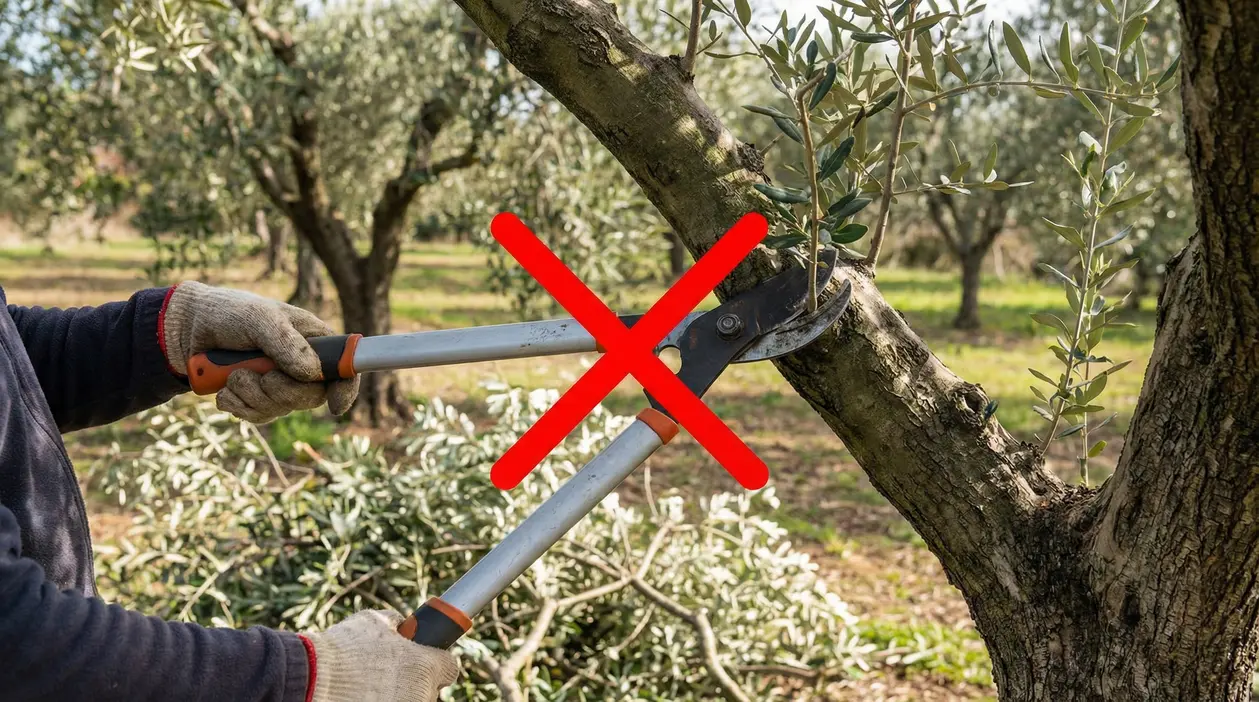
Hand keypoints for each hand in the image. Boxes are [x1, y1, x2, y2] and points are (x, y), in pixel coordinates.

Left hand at [161, 281, 359, 422]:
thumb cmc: (230, 313)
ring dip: (251, 395)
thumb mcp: (258, 319)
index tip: (335, 405)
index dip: (346, 388)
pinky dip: (238, 405)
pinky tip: (226, 388)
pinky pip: (257, 416)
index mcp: (314, 341)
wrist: (189, 329)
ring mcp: (280, 384)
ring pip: (280, 409)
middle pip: (311, 397)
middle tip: (260, 377)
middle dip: (281, 392)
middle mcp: (302, 365)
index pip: (344, 368)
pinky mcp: (258, 399)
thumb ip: (285, 343)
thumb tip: (312, 372)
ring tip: (234, 375)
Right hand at [302, 610, 459, 701]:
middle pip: (429, 689)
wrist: (312, 679)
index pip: (450, 667)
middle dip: (414, 681)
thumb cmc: (343, 648)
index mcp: (425, 666)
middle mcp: (421, 694)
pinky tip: (363, 695)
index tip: (426, 659)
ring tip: (369, 685)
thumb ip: (396, 623)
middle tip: (390, 673)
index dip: (437, 662)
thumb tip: (403, 623)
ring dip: (399, 695)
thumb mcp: (374, 621)